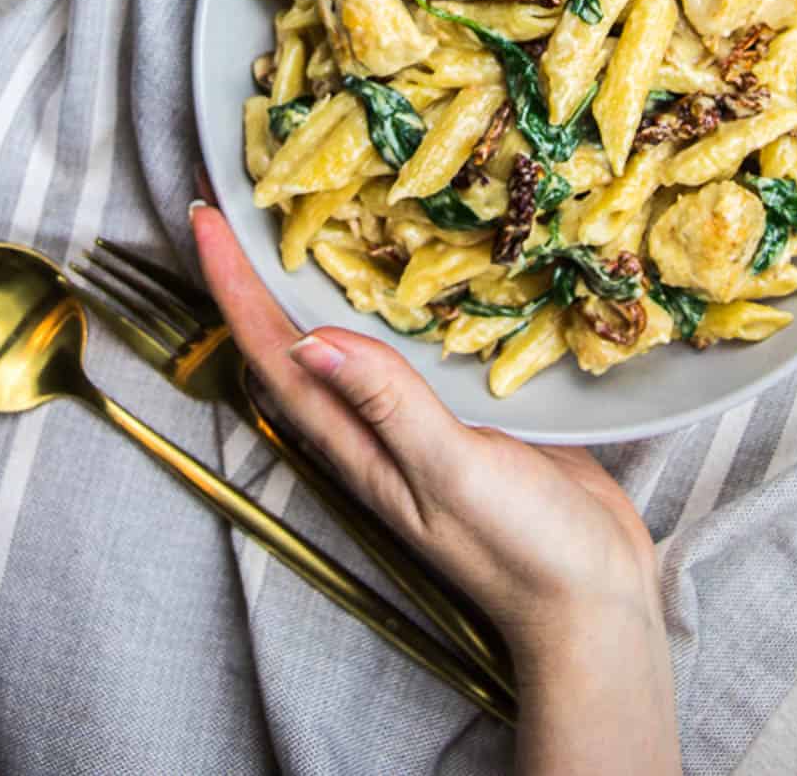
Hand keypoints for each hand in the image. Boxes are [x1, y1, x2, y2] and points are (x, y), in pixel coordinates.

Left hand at [191, 202, 679, 775]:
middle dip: (255, 269)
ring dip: (315, 277)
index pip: (273, 350)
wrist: (592, 602)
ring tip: (301, 210)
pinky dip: (389, 296)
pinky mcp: (461, 412)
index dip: (233, 283)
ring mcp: (414, 421)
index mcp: (355, 444)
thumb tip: (310, 339)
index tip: (204, 213)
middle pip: (291, 337)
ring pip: (345, 337)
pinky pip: (406, 343)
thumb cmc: (522, 549)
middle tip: (235, 195)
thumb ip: (389, 405)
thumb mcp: (452, 470)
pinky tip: (402, 264)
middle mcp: (371, 427)